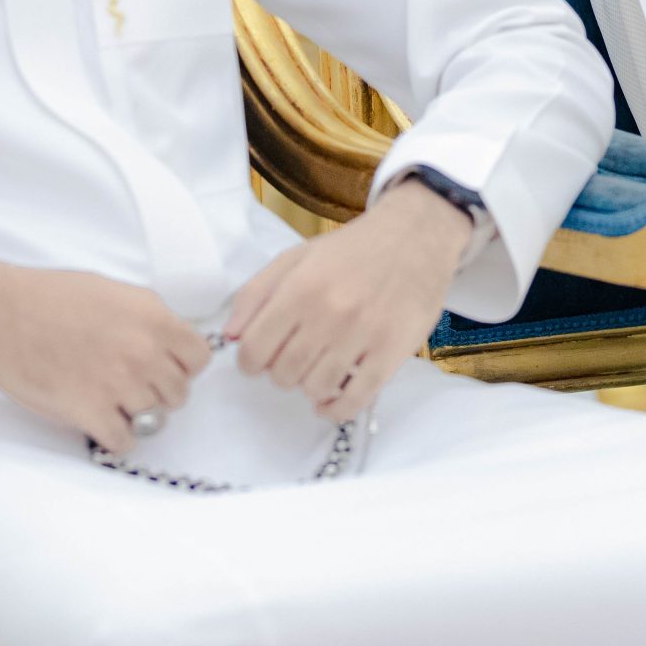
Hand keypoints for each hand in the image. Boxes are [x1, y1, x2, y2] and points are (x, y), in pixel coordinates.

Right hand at [0, 254, 210, 452]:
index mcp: (153, 318)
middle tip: (130, 385)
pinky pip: (124, 441)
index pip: (198, 359)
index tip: (164, 367)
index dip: (182, 366)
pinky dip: (114, 436)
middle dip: (157, 392)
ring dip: (134, 414)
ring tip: (109, 400)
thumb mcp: (114, 292)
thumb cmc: (48, 297)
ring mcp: (118, 384)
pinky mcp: (89, 412)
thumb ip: (148, 319)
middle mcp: (143, 352)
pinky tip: (97, 419)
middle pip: (178, 394)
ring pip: (154, 420)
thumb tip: (167, 344)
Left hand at [226, 175, 474, 421]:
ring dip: (310, 386)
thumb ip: (256, 293)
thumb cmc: (351, 250)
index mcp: (301, 287)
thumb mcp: (296, 257)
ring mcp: (363, 335)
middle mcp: (330, 313)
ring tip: (318, 368)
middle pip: (283, 374)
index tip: (260, 358)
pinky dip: (335, 408)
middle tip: (295, 357)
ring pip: (315, 389)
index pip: (254, 349)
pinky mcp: (391, 352)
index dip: (250, 361)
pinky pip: (354, 400)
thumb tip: (230, 336)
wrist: (414, 237)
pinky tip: (331, 399)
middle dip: (281, 371)